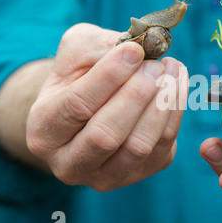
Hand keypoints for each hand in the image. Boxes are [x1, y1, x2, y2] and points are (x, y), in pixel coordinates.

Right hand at [27, 23, 187, 191]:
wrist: (90, 110)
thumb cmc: (81, 77)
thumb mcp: (78, 53)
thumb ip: (101, 46)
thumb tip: (140, 47)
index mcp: (44, 130)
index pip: (76, 105)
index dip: (109, 76)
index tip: (135, 50)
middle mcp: (69, 163)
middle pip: (106, 135)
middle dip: (137, 94)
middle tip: (155, 64)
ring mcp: (106, 176)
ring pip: (138, 146)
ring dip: (161, 104)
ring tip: (171, 69)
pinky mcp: (140, 174)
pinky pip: (163, 147)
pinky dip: (174, 112)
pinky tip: (177, 84)